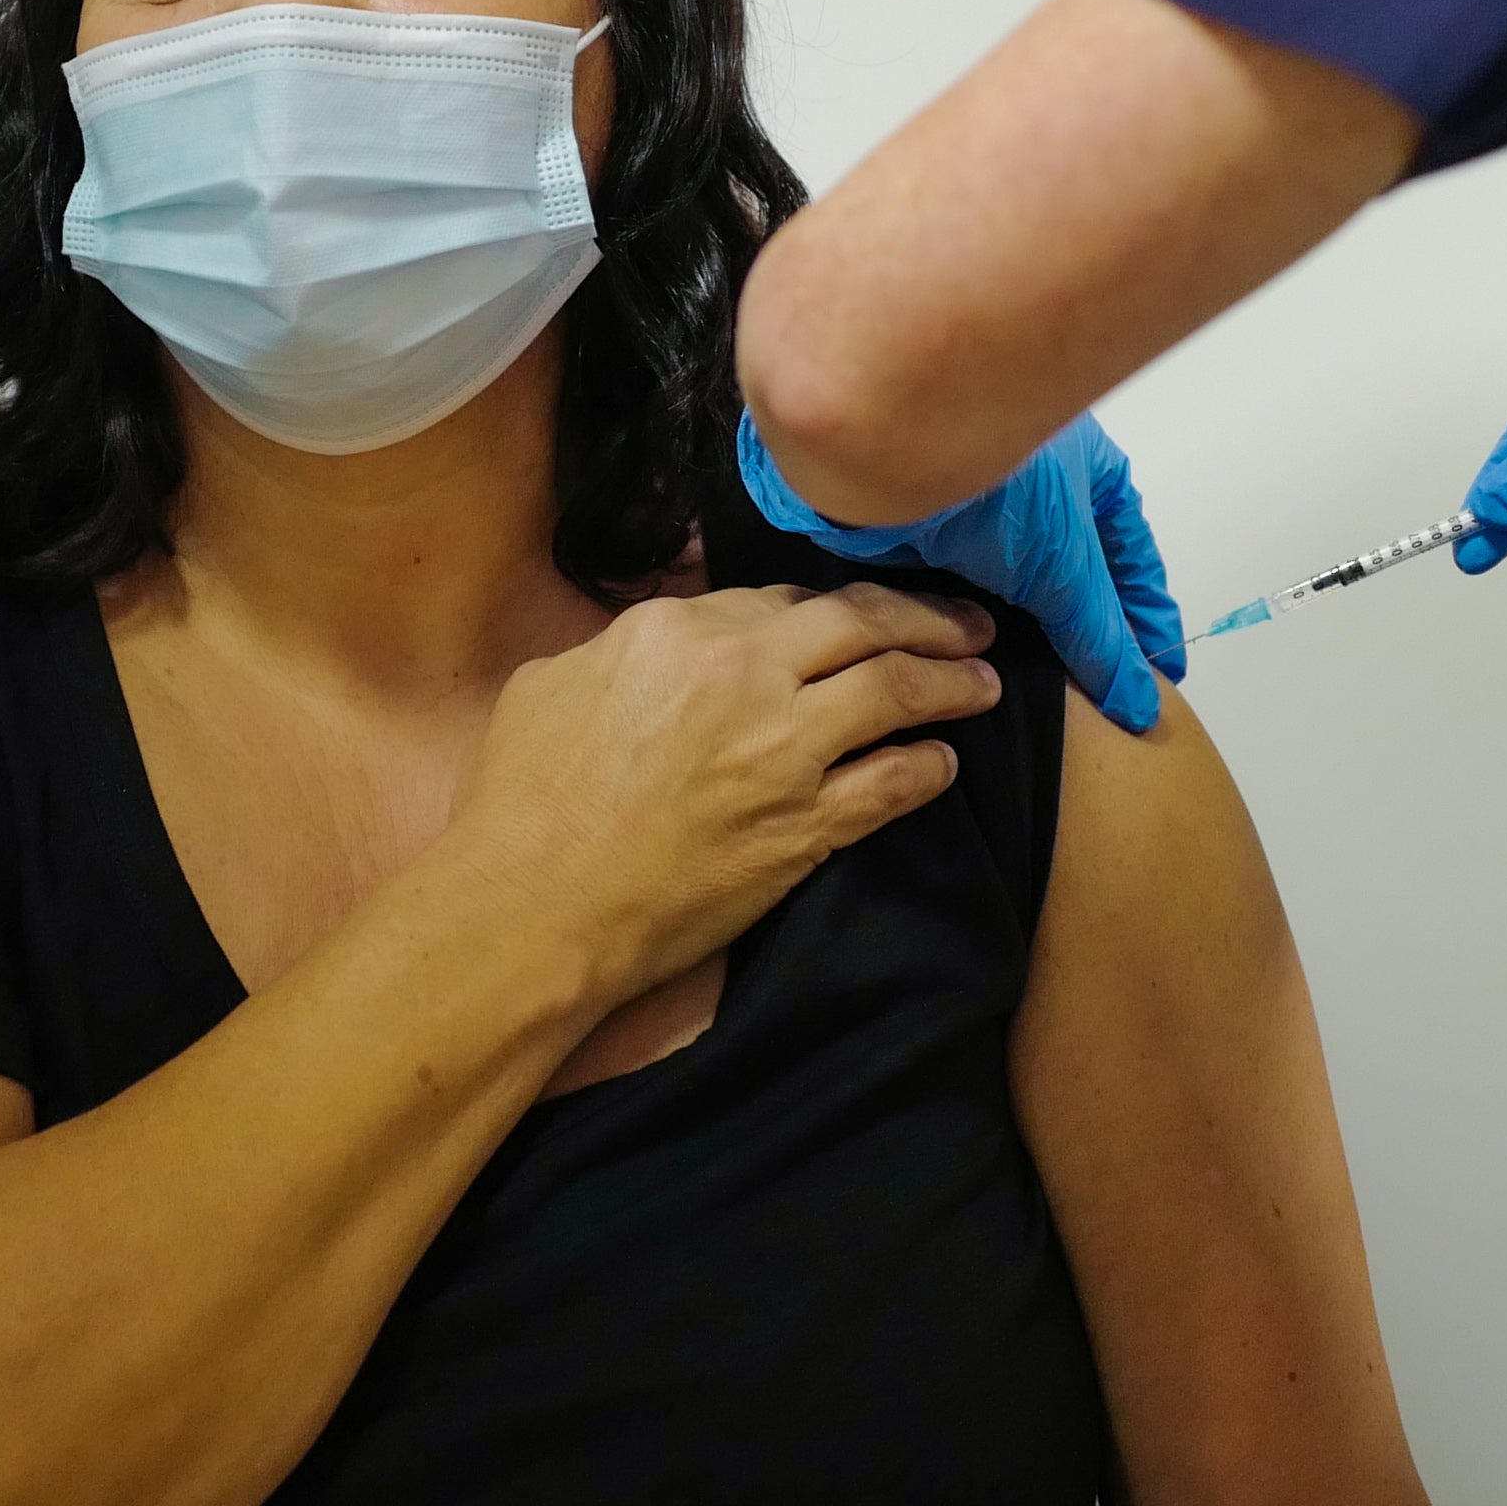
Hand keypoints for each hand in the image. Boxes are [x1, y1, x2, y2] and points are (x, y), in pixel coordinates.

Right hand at [451, 581, 1004, 1001]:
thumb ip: (619, 648)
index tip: (859, 620)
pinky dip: (930, 767)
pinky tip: (945, 763)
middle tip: (969, 624)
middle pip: (862, 623)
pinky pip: (894, 783)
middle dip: (927, 618)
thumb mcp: (552, 683)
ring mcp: (783, 750)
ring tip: (985, 681)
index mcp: (678, 629)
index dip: (832, 610)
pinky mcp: (807, 825)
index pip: (783, 600)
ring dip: (953, 682)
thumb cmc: (522, 801)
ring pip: (896, 692)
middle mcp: (743, 672)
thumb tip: (653, 643)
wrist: (537, 905)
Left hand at [736, 409, 1183, 732]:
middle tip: (1104, 702)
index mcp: (1094, 476)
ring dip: (1029, 637)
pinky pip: (966, 591)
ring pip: (1018, 589)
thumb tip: (1139, 700)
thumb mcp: (1066, 566)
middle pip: (1076, 578)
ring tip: (1047, 701)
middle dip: (1087, 635)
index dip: (1147, 618)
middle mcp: (1043, 490)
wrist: (890, 451)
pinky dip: (977, 628)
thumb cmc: (998, 481)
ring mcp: (988, 512)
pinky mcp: (935, 535)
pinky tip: (987, 668)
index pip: (1133, 560)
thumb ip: (1100, 637)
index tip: (1162, 676)